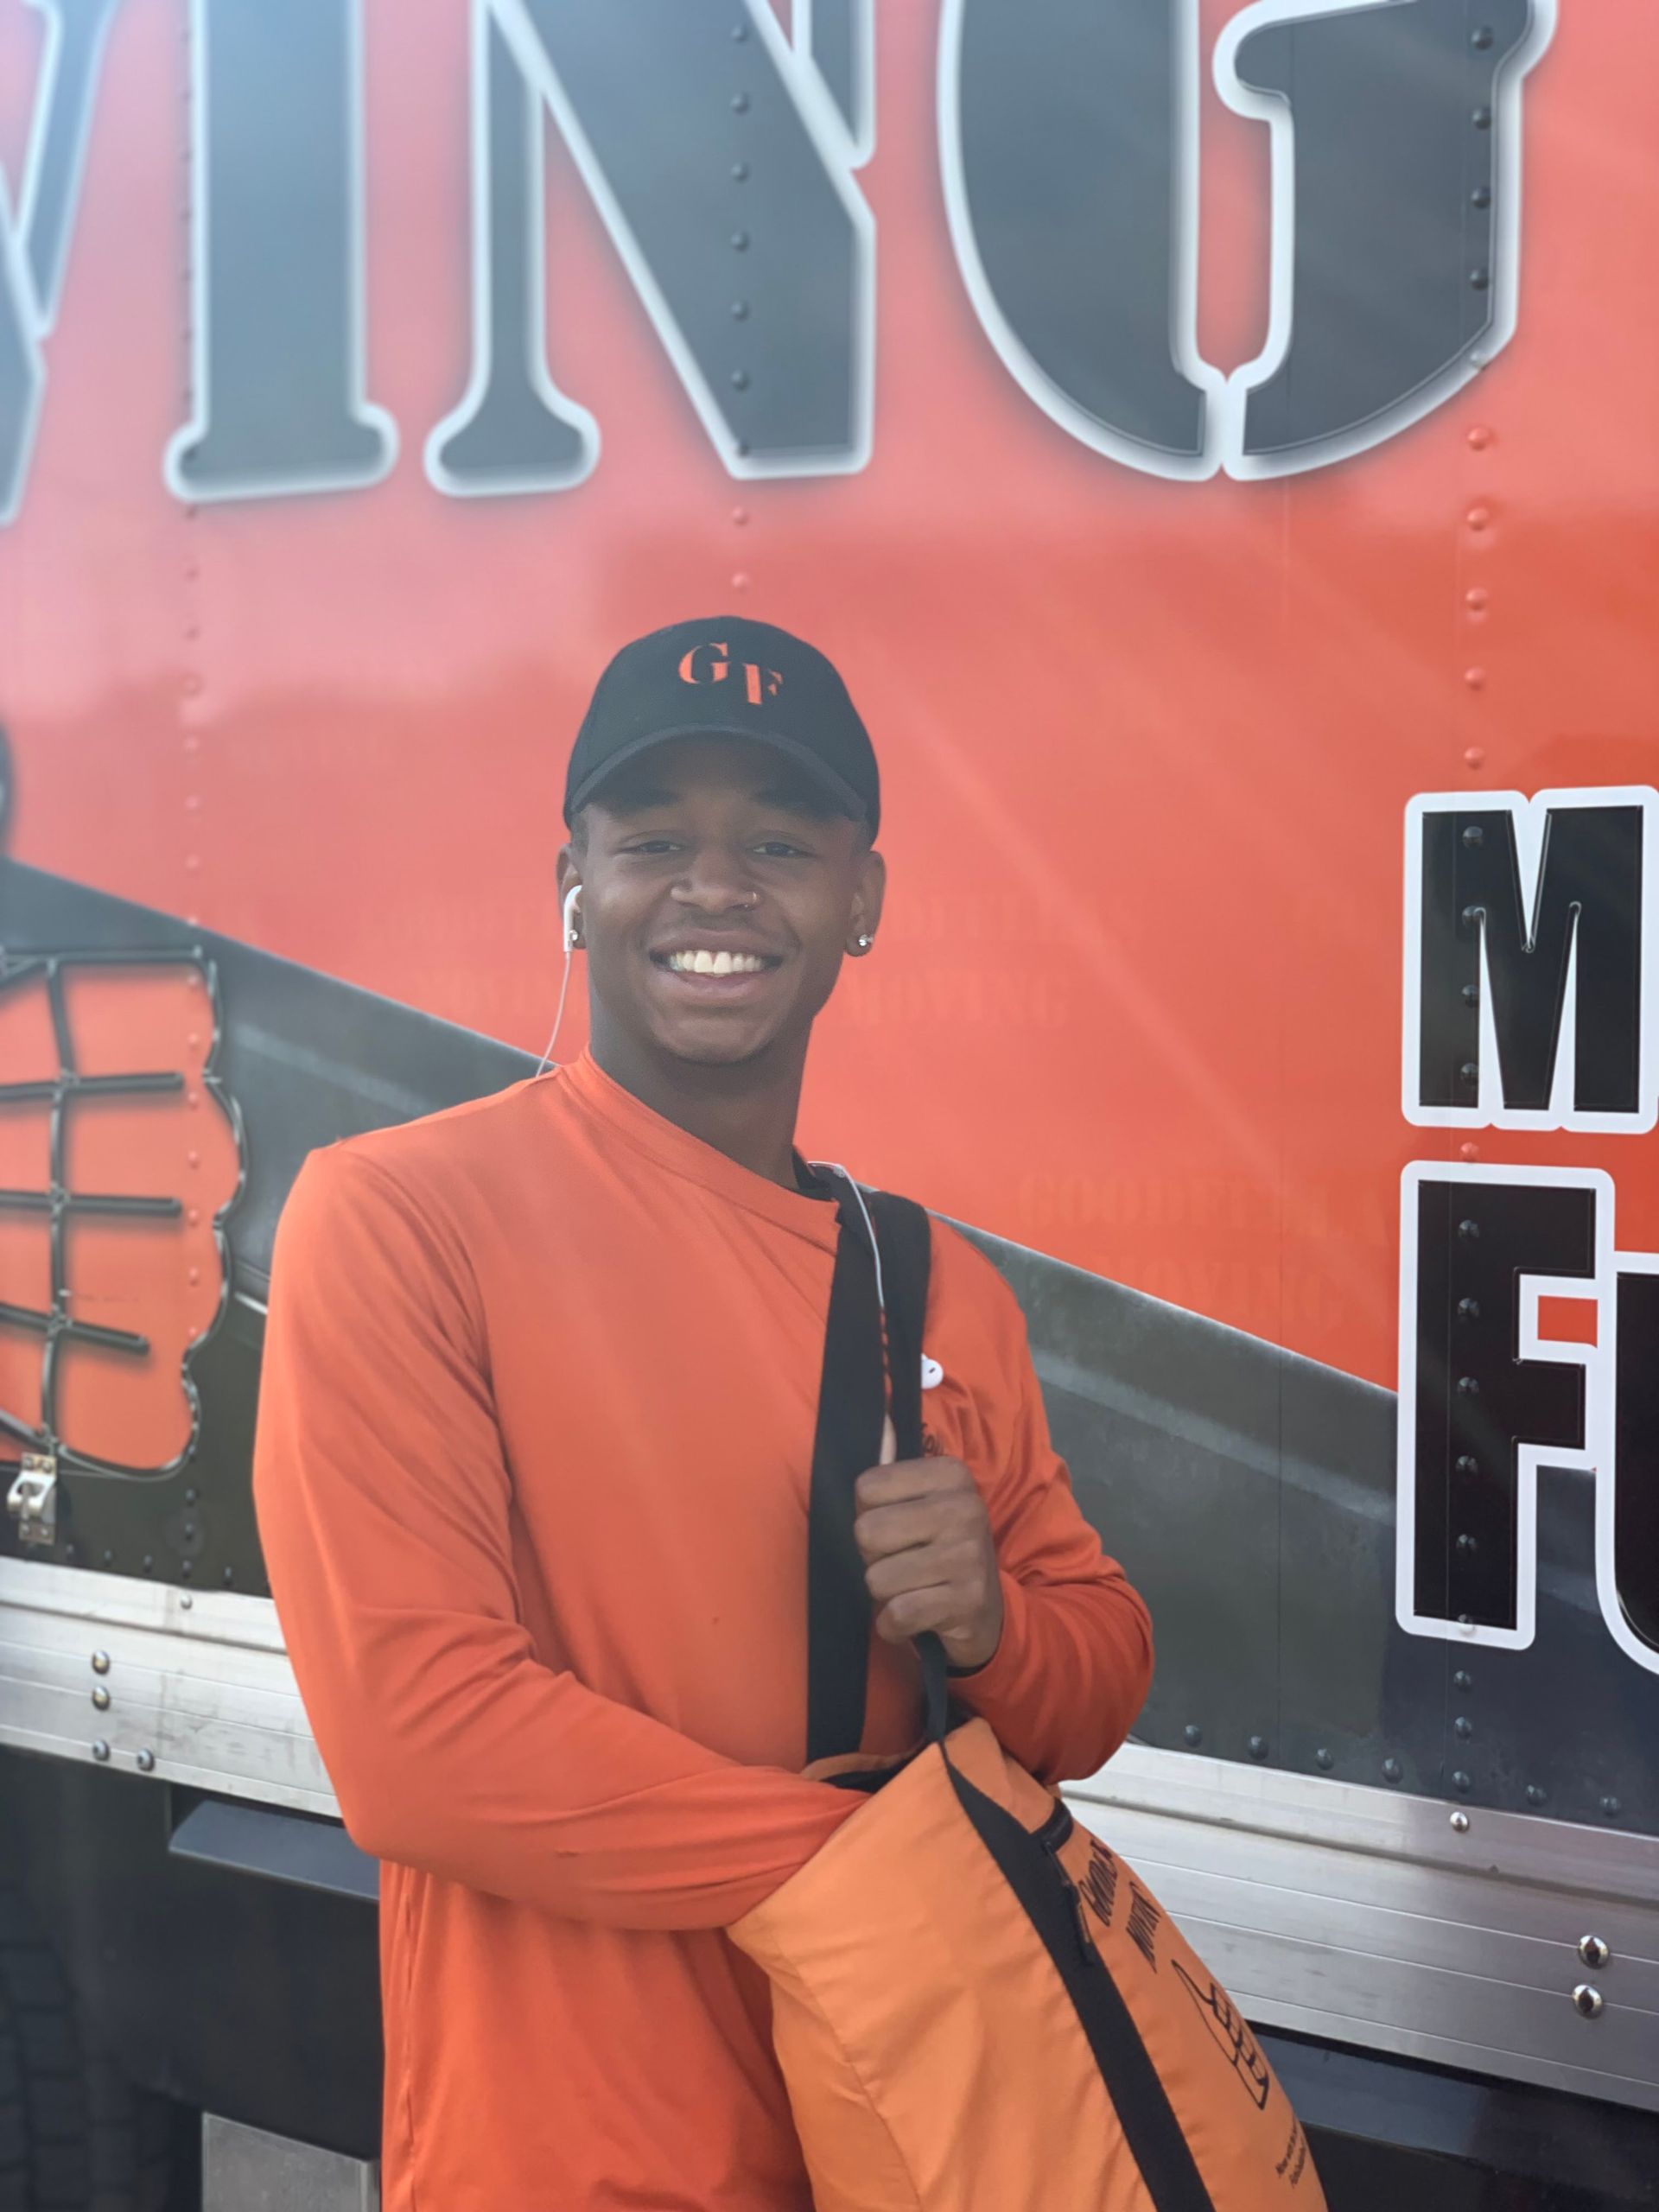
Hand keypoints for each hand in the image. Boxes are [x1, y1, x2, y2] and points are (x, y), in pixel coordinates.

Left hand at [853, 1452, 1003, 1671]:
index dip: (869, 1515)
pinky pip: (896, 1615)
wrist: (987, 1612)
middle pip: (867, 1533)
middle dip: (873, 1557)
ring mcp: (968, 1556)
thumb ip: (892, 1465)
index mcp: (951, 1474)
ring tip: (913, 1588)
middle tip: (902, 1562)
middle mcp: (964, 1508)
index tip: (898, 1527)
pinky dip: (894, 1624)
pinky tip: (916, 1617)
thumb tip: (879, 1415)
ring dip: (886, 1593)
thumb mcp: (922, 1503)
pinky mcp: (967, 1602)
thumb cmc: (940, 1550)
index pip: (866, 1489)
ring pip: (877, 1578)